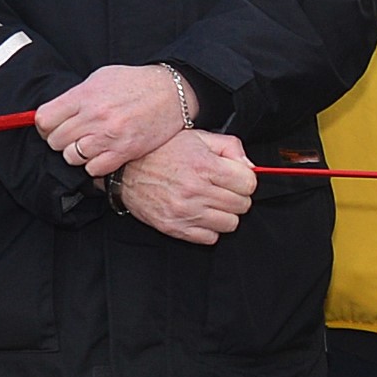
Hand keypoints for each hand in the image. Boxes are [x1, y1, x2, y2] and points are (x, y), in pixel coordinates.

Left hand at [38, 61, 198, 177]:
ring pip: (71, 157)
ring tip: (88, 144)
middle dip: (60, 140)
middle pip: (55, 140)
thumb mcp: (100, 78)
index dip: (44, 125)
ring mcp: (109, 136)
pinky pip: (93, 169)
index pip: (44, 119)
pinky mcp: (124, 152)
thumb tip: (53, 113)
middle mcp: (94, 116)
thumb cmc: (135, 83)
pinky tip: (102, 154)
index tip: (52, 126)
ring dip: (76, 153)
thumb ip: (75, 96)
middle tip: (73, 135)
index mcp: (85, 95)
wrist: (172, 92)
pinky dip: (94, 165)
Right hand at [117, 127, 255, 243]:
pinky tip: (200, 214)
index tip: (237, 178)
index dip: (245, 179)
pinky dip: (209, 228)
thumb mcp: (199, 137)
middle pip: (242, 205)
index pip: (249, 184)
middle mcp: (195, 190)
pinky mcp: (175, 227)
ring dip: (225, 214)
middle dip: (237, 196)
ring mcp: (185, 212)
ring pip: (230, 224)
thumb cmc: (163, 151)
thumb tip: (250, 167)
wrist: (126, 169)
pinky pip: (210, 238)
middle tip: (224, 189)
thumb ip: (230, 148)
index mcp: (204, 166)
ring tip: (212, 202)